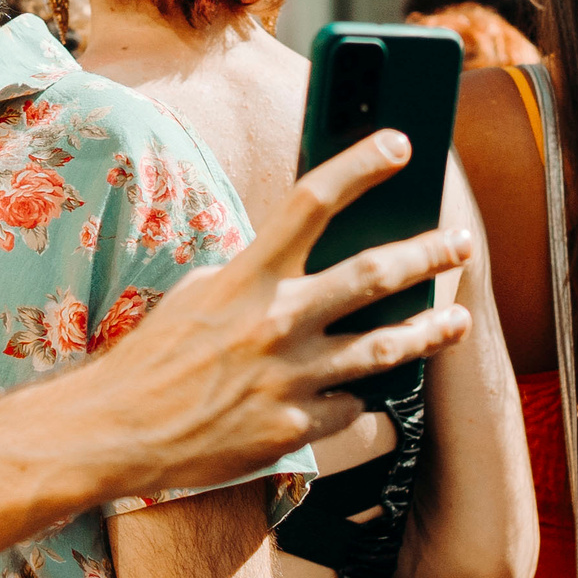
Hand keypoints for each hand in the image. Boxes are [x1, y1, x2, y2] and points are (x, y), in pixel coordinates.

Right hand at [66, 130, 475, 496]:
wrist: (117, 432)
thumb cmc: (154, 360)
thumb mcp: (197, 294)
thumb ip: (253, 273)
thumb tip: (301, 256)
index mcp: (246, 278)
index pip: (312, 202)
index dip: (361, 166)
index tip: (399, 144)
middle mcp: (275, 322)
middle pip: (374, 274)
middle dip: (429, 254)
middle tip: (460, 242)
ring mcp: (290, 378)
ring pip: (387, 348)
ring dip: (433, 331)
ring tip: (458, 320)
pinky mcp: (295, 429)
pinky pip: (352, 407)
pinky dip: (359, 398)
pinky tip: (366, 394)